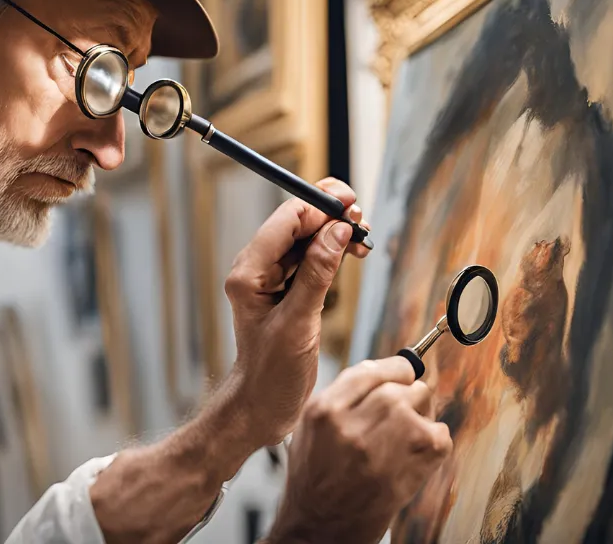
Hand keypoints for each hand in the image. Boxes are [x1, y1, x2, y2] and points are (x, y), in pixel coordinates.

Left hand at [224, 178, 370, 448]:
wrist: (261, 405)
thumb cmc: (271, 374)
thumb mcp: (298, 323)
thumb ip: (317, 275)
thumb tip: (338, 231)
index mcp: (249, 272)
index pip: (286, 220)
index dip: (320, 206)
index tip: (351, 206)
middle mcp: (256, 269)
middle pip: (296, 223)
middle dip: (330, 216)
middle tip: (362, 221)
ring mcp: (270, 278)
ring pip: (306, 239)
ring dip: (335, 234)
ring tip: (363, 241)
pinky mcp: (286, 290)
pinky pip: (310, 259)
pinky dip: (332, 253)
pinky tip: (352, 255)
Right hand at [266, 357, 452, 543]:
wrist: (318, 529)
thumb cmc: (313, 481)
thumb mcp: (311, 429)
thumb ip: (343, 397)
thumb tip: (385, 372)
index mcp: (324, 410)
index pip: (369, 369)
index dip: (393, 369)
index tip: (403, 372)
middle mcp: (351, 422)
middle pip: (400, 385)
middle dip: (408, 396)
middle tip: (404, 417)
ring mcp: (382, 444)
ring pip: (423, 403)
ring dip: (422, 418)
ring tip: (405, 441)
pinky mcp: (408, 468)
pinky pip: (440, 435)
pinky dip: (435, 445)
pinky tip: (413, 460)